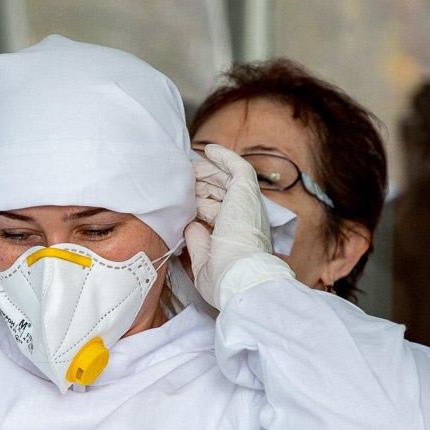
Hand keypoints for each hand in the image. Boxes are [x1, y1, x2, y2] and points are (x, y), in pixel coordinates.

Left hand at [184, 144, 293, 307]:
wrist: (239, 276)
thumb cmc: (225, 278)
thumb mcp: (203, 263)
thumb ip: (198, 243)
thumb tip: (191, 226)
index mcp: (237, 235)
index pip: (218, 212)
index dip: (201, 203)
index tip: (185, 200)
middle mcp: (245, 218)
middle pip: (222, 194)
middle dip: (202, 185)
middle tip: (182, 180)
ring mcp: (247, 204)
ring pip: (228, 179)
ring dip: (208, 171)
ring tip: (190, 166)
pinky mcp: (247, 193)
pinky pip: (238, 167)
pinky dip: (225, 157)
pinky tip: (209, 150)